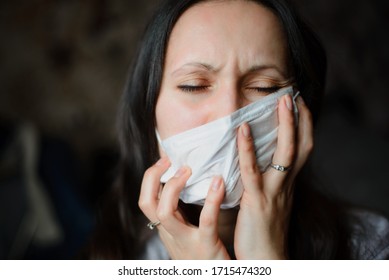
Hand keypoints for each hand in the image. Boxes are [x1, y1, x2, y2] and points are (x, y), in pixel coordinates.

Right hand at [138, 159, 229, 258]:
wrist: (215, 279)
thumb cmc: (205, 255)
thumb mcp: (185, 234)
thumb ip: (180, 213)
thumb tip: (179, 184)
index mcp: (167, 229)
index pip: (145, 201)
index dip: (150, 178)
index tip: (165, 160)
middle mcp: (171, 234)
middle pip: (146, 203)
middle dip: (152, 177)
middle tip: (169, 160)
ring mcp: (186, 241)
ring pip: (164, 212)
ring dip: (174, 186)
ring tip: (188, 169)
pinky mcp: (206, 247)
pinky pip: (205, 221)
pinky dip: (211, 199)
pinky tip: (219, 182)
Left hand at [234, 95, 312, 258]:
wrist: (266, 260)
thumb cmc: (263, 230)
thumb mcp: (269, 201)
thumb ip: (265, 181)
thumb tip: (253, 161)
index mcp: (288, 184)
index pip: (302, 149)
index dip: (303, 125)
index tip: (297, 103)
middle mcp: (286, 184)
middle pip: (301, 146)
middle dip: (299, 119)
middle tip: (291, 95)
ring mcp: (274, 191)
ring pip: (286, 153)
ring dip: (284, 125)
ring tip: (279, 101)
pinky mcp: (258, 201)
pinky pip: (253, 171)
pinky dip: (248, 149)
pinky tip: (243, 130)